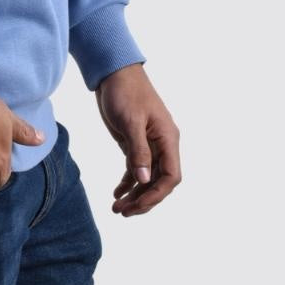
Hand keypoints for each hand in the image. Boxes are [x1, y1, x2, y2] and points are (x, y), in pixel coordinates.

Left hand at [94, 63, 180, 215]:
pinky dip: (128, 182)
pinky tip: (117, 193)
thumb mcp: (130, 121)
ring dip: (134, 194)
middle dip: (143, 199)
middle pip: (159, 182)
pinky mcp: (135, 142)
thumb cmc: (125, 91)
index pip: (171, 176)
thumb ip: (138, 151)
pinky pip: (136, 168)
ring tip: (117, 208)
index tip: (139, 205)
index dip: (157, 194)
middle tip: (123, 212)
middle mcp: (162, 144)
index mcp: (167, 139)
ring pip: (146, 178)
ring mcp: (149, 144)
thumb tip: (143, 180)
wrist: (113, 71)